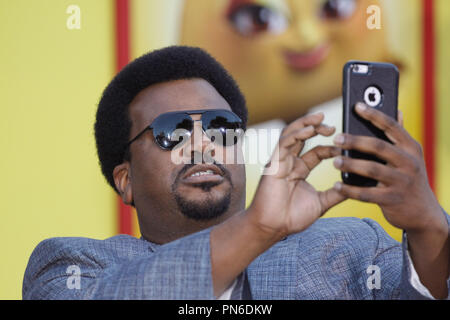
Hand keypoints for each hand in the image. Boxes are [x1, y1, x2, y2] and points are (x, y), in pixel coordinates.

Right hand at [247, 112, 345, 238]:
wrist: (273, 227)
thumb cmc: (292, 217)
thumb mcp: (322, 202)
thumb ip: (336, 193)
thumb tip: (355, 186)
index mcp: (300, 170)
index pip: (317, 152)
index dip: (331, 147)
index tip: (344, 148)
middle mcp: (290, 163)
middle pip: (303, 138)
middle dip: (317, 128)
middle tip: (332, 126)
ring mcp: (281, 161)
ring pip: (292, 134)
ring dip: (306, 124)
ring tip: (320, 118)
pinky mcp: (274, 162)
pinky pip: (285, 142)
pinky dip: (297, 133)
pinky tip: (309, 129)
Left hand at [332, 102, 446, 234]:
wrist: (424, 213)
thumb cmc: (410, 179)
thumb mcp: (411, 157)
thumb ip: (399, 137)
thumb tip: (397, 110)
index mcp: (411, 148)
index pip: (392, 127)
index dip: (374, 115)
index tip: (356, 106)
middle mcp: (409, 163)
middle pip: (379, 147)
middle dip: (356, 141)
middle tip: (337, 138)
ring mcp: (402, 182)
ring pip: (373, 170)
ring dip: (351, 165)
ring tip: (335, 161)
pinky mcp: (392, 200)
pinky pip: (367, 194)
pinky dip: (350, 190)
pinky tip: (337, 185)